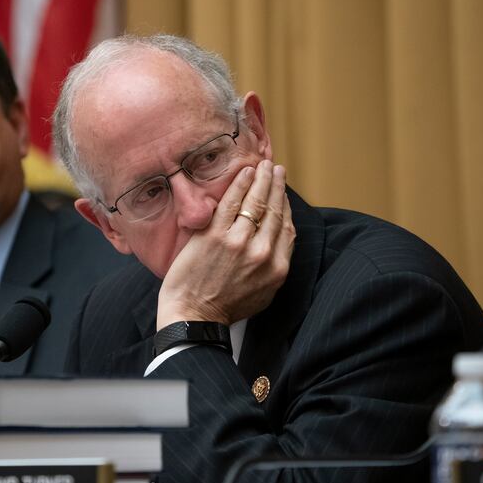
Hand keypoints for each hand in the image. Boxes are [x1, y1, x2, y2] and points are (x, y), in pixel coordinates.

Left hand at [157, 160, 294, 327]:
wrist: (194, 317)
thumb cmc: (224, 308)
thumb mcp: (262, 294)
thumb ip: (272, 268)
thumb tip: (275, 243)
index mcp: (277, 269)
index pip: (288, 229)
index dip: (286, 206)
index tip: (283, 193)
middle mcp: (262, 253)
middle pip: (275, 211)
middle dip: (277, 186)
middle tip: (276, 170)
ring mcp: (238, 242)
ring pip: (256, 203)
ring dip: (262, 179)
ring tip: (263, 166)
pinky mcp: (215, 236)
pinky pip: (231, 203)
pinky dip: (240, 184)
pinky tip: (245, 173)